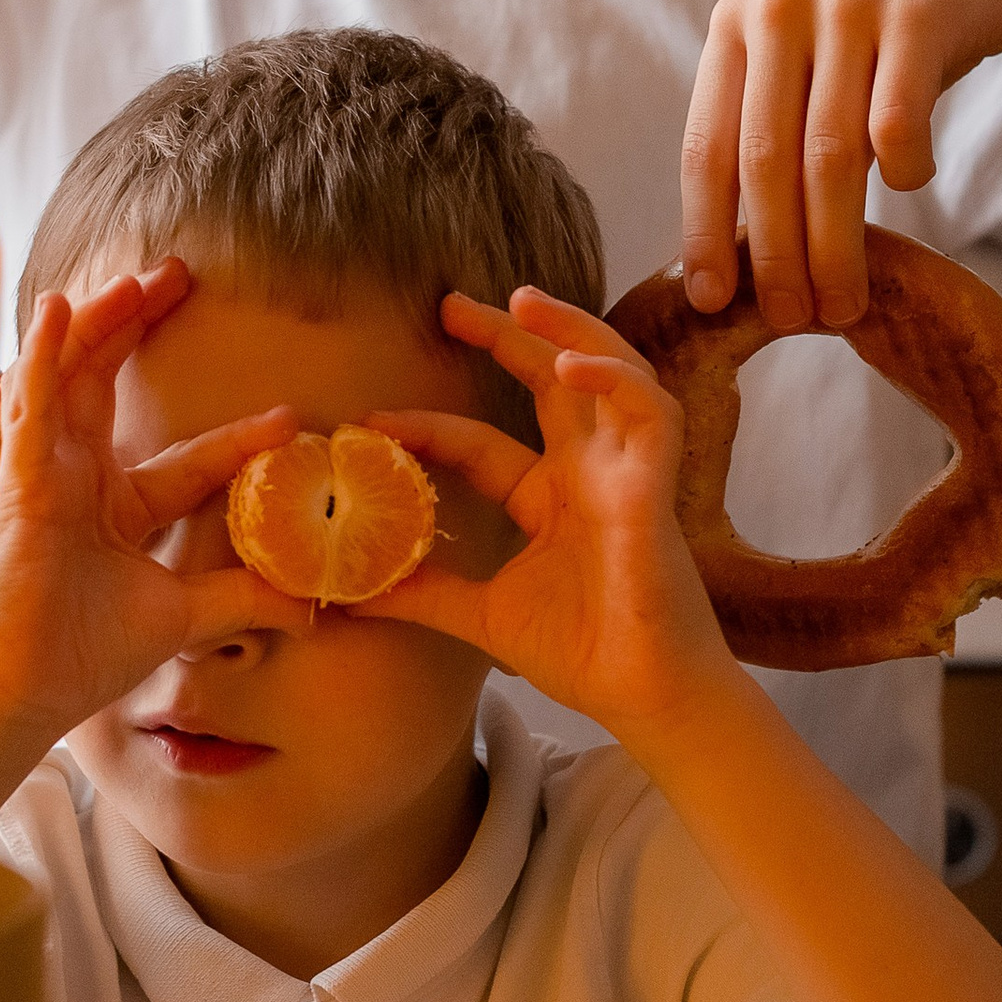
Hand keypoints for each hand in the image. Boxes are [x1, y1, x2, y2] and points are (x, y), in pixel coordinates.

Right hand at [0, 262, 308, 749]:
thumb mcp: (181, 618)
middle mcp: (78, 480)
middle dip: (141, 328)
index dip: (236, 438)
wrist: (14, 700)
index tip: (289, 419)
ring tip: (138, 278)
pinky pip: (33, 407)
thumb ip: (240, 599)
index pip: (187, 459)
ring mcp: (45, 476)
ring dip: (102, 323)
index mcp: (115, 509)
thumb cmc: (77, 658)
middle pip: (110, 384)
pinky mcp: (21, 484)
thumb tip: (313, 605)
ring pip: (73, 378)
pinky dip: (46, 356)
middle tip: (180, 276)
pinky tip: (59, 307)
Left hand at [369, 291, 733, 745]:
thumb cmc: (583, 655)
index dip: (429, 427)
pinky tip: (570, 365)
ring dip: (570, 331)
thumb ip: (423, 594)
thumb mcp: (480, 615)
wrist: (642, 699)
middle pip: (550, 381)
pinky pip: (647, 411)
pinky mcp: (654, 486)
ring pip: (609, 373)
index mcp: (549, 497)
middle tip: (448, 303)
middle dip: (507, 335)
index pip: (481, 441)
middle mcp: (589, 472)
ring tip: (522, 301)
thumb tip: (347, 592)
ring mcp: (624, 473)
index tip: (369, 423)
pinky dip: (613, 379)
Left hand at [682, 0, 1001, 328]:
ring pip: (830, 154)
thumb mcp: (812, 69)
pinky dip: (904, 171)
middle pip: (765, 161)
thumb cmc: (884, 39)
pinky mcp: (918, 12)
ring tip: (846, 302)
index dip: (706, 230)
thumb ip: (773, 136)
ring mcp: (848, 5)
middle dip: (777, 254)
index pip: (706, 146)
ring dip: (836, 242)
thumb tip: (740, 263)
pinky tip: (911, 186)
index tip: (712, 301)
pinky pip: (898, 121)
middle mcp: (779, 9)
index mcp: (736, 27)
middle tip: (795, 320)